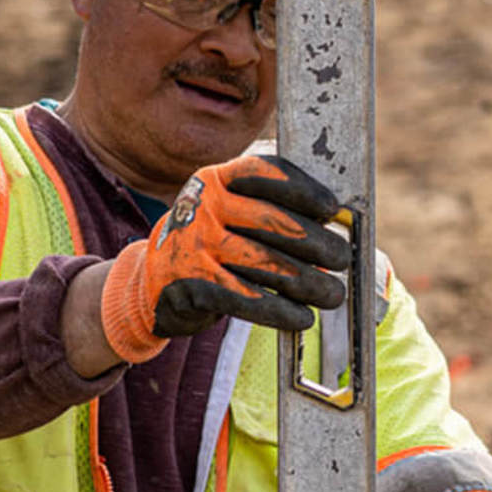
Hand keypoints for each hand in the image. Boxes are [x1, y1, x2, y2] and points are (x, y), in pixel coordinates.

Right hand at [98, 154, 347, 362]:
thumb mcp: (228, 216)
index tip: (332, 210)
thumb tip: (334, 226)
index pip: (266, 173)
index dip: (304, 190)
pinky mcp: (188, 283)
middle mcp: (201, 205)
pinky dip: (280, 311)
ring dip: (309, 282)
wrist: (149, 287)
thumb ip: (269, 213)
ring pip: (266, 263)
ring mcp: (192, 243)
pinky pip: (247, 298)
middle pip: (274, 222)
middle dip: (317, 243)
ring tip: (333, 294)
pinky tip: (302, 318)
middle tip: (342, 260)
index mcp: (215, 179)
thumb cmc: (209, 247)